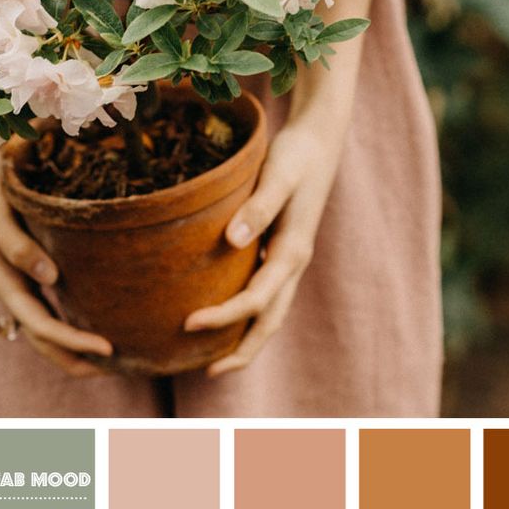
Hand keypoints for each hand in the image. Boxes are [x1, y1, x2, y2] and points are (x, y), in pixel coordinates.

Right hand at [0, 151, 112, 377]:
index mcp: (1, 276)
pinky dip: (66, 318)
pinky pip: (44, 300)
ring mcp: (14, 275)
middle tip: (117, 362)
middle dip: (75, 355)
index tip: (108, 348)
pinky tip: (92, 320)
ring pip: (42, 323)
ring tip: (108, 356)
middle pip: (42, 334)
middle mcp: (8, 282)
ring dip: (71, 344)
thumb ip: (15, 245)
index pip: (40, 324)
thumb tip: (50, 278)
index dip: (71, 342)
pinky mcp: (22, 261)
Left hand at [184, 120, 340, 375]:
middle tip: (208, 371)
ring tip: (214, 358)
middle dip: (242, 349)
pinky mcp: (282, 248)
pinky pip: (265, 291)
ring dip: (246, 336)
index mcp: (293, 251)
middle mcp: (294, 261)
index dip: (224, 316)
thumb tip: (233, 241)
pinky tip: (224, 311)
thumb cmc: (296, 154)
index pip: (256, 299)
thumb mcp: (278, 175)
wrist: (320, 137)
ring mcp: (290, 257)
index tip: (189, 323)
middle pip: (270, 319)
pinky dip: (248, 311)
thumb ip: (258, 207)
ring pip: (270, 310)